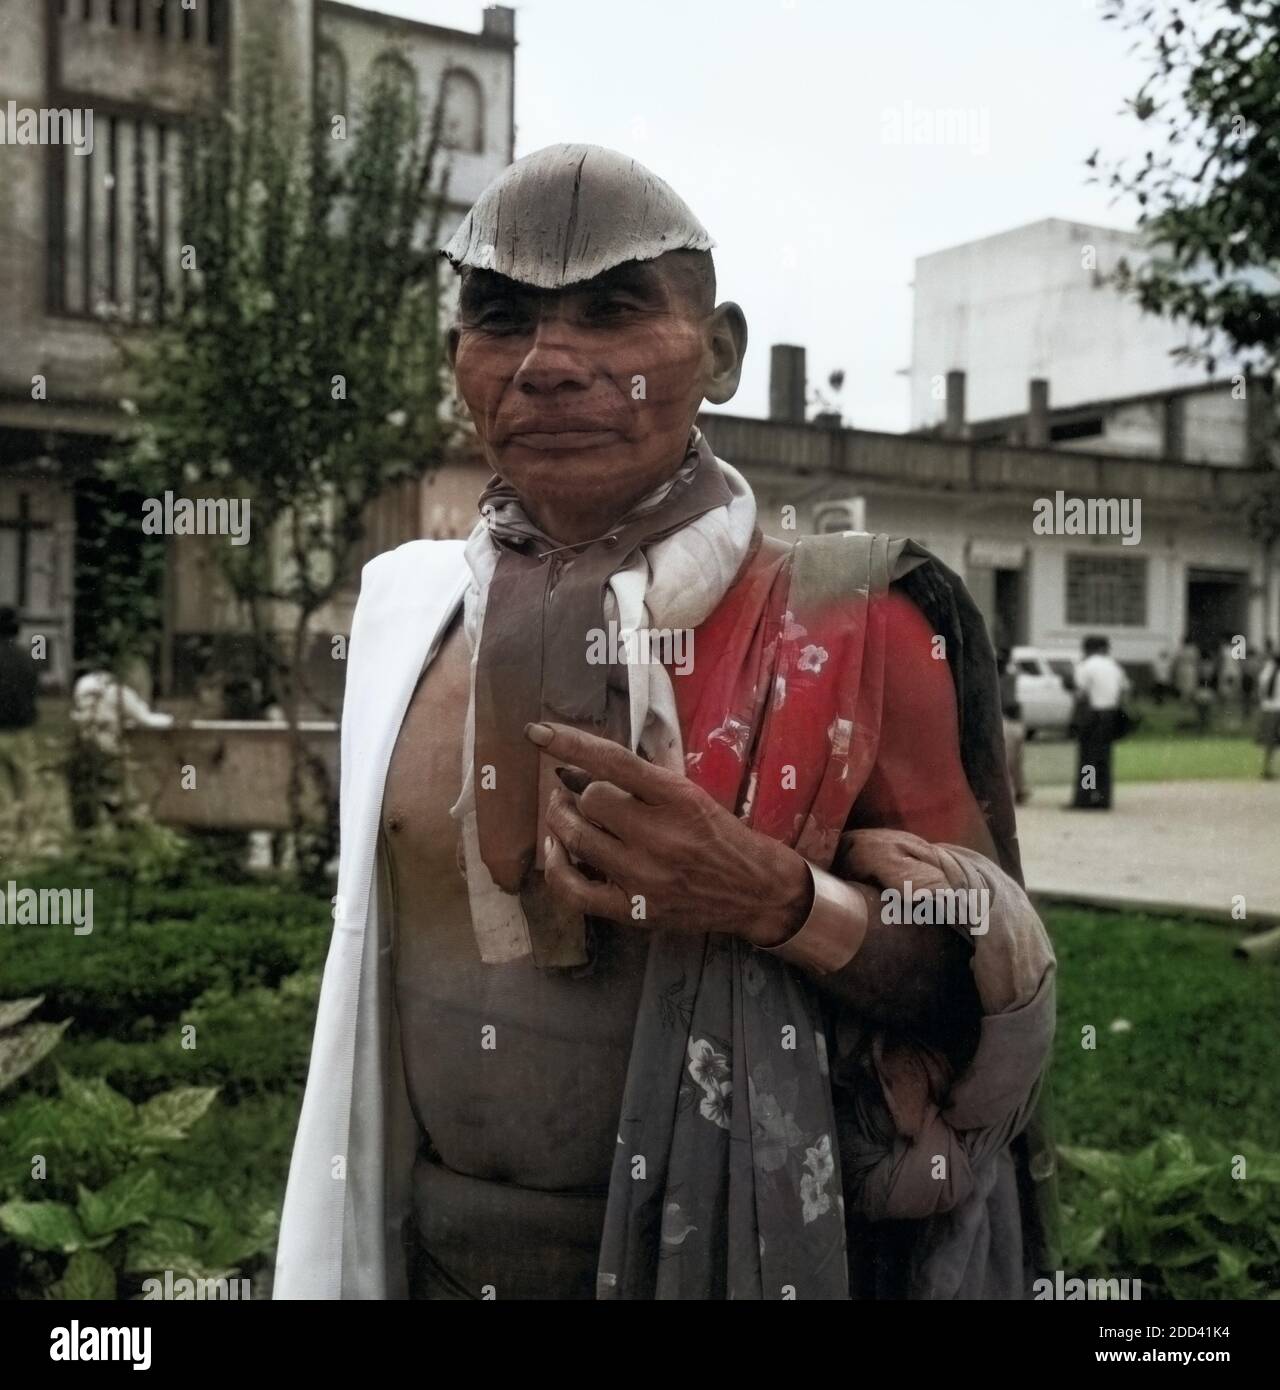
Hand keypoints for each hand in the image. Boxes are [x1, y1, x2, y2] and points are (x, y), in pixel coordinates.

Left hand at [526, 721, 812, 945]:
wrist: (755, 890)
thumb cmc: (719, 834)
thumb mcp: (689, 794)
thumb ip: (641, 780)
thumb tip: (575, 768)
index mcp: (678, 797)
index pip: (614, 762)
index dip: (571, 743)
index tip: (537, 732)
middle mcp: (661, 836)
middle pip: (589, 801)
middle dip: (579, 794)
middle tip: (577, 794)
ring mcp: (645, 876)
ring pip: (576, 838)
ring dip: (563, 822)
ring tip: (567, 816)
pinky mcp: (634, 911)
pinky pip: (573, 889)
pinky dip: (556, 865)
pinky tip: (557, 850)